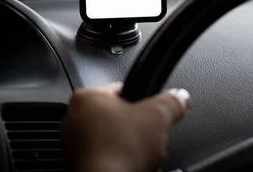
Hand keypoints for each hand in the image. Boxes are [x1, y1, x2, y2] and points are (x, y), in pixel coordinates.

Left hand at [60, 83, 190, 171]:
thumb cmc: (118, 151)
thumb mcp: (157, 117)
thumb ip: (171, 102)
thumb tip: (180, 97)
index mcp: (86, 98)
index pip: (122, 88)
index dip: (144, 99)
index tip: (153, 110)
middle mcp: (73, 119)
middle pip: (118, 116)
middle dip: (137, 127)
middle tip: (149, 135)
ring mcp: (72, 146)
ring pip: (112, 139)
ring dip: (129, 146)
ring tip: (142, 155)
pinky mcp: (78, 166)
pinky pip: (106, 158)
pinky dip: (119, 162)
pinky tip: (132, 167)